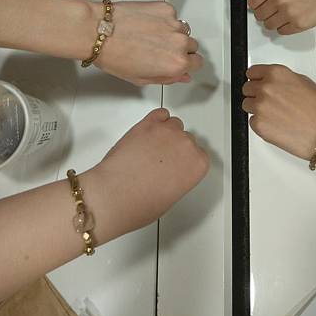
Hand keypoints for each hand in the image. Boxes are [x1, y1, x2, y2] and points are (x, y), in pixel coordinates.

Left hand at [87, 108, 209, 238]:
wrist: (115, 194)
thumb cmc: (140, 202)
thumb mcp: (170, 197)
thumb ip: (178, 178)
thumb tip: (171, 172)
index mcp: (197, 165)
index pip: (200, 156)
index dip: (187, 162)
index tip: (179, 166)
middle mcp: (186, 145)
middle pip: (187, 139)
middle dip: (176, 149)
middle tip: (161, 161)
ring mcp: (167, 131)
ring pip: (174, 124)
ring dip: (166, 134)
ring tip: (152, 147)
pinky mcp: (148, 123)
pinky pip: (160, 113)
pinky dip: (157, 120)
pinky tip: (149, 131)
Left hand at [94, 1, 202, 84]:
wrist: (100, 31)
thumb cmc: (115, 56)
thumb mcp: (142, 78)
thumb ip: (167, 78)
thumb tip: (181, 75)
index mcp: (177, 63)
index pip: (197, 63)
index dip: (187, 63)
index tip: (178, 61)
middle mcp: (180, 42)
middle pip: (192, 46)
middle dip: (180, 48)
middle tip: (160, 49)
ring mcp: (174, 23)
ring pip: (183, 29)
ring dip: (172, 33)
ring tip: (150, 35)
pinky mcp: (166, 8)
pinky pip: (172, 15)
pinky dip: (163, 19)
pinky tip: (146, 23)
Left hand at [240, 0, 315, 33]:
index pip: (252, 1)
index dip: (256, 3)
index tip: (262, 3)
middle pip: (259, 15)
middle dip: (266, 12)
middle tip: (278, 7)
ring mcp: (288, 13)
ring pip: (269, 25)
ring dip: (275, 21)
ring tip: (288, 12)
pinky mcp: (298, 25)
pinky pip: (282, 32)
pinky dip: (286, 27)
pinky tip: (294, 17)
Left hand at [242, 64, 315, 168]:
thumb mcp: (303, 82)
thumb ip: (282, 80)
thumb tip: (273, 82)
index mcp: (276, 73)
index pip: (252, 72)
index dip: (256, 79)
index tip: (257, 83)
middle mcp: (265, 88)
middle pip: (247, 89)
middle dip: (256, 95)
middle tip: (270, 103)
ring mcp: (260, 106)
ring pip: (247, 105)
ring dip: (258, 109)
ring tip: (277, 115)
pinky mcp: (258, 125)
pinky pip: (253, 122)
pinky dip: (262, 124)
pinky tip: (278, 125)